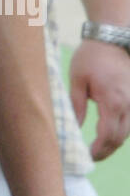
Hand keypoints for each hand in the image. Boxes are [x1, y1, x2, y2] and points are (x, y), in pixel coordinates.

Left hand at [70, 39, 129, 159]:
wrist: (111, 38)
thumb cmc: (91, 57)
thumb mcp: (77, 80)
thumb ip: (76, 105)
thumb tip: (72, 127)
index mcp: (112, 101)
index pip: (108, 135)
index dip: (99, 150)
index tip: (88, 156)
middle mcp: (128, 104)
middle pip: (120, 138)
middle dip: (106, 150)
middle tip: (92, 157)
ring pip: (128, 132)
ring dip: (114, 142)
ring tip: (98, 148)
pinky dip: (121, 131)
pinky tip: (108, 133)